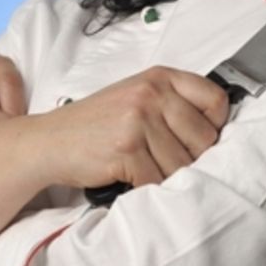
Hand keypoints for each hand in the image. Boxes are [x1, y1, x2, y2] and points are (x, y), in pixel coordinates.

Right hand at [39, 65, 229, 190]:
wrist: (50, 141)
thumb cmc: (94, 124)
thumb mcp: (136, 96)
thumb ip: (172, 104)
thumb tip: (213, 133)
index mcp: (159, 78)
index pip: (216, 101)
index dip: (216, 126)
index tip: (202, 140)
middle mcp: (151, 94)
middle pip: (204, 139)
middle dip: (192, 159)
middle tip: (168, 163)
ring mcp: (139, 120)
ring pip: (183, 165)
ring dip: (169, 177)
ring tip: (149, 171)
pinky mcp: (127, 149)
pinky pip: (157, 180)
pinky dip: (149, 188)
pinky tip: (135, 179)